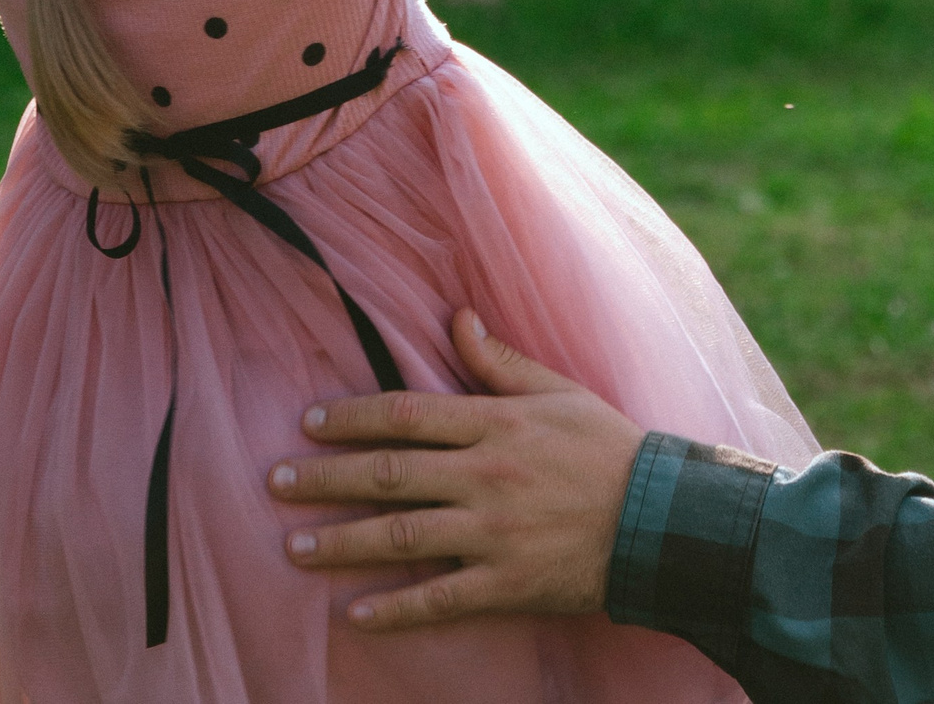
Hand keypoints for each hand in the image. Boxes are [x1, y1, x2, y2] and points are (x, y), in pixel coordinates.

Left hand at [267, 309, 643, 630]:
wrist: (659, 520)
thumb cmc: (607, 447)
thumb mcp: (556, 390)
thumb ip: (498, 362)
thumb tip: (455, 318)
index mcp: (494, 423)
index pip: (405, 414)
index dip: (351, 418)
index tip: (308, 424)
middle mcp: (485, 475)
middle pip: (389, 474)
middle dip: (326, 479)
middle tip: (275, 483)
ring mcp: (493, 533)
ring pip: (403, 536)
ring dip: (344, 543)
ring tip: (296, 548)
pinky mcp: (507, 583)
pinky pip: (441, 597)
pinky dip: (396, 609)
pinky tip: (356, 615)